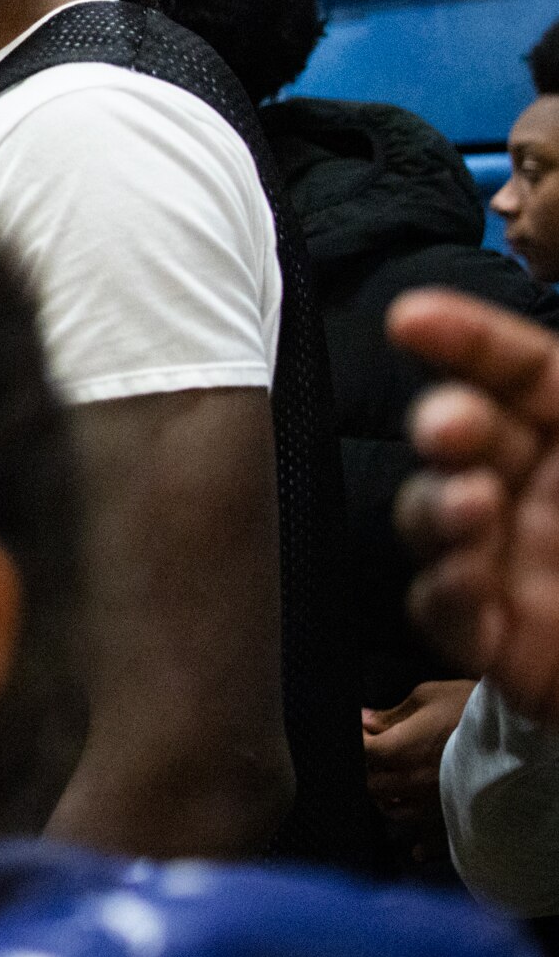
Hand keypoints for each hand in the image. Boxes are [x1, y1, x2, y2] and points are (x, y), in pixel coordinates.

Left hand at [362, 677, 474, 863]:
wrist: (521, 739)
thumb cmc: (473, 711)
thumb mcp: (429, 697)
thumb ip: (392, 713)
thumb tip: (364, 719)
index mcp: (398, 752)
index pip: (360, 752)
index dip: (357, 740)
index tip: (362, 732)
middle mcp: (409, 785)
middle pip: (372, 785)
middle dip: (368, 769)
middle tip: (376, 758)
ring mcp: (432, 808)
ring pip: (395, 813)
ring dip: (388, 800)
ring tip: (392, 791)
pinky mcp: (455, 823)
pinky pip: (431, 846)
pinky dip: (421, 847)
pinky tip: (417, 849)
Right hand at [391, 289, 558, 718]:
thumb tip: (557, 375)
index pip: (521, 373)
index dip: (469, 342)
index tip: (412, 320)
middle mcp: (536, 489)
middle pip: (466, 437)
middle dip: (447, 423)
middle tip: (449, 428)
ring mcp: (508, 559)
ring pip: (434, 516)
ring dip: (439, 506)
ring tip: (472, 505)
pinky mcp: (494, 636)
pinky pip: (445, 608)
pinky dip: (448, 592)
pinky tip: (469, 581)